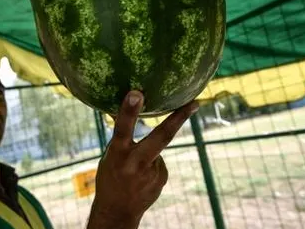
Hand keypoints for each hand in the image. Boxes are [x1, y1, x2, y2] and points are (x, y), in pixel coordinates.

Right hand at [87, 91, 199, 228]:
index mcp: (117, 153)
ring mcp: (152, 172)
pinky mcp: (162, 178)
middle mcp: (136, 162)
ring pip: (157, 149)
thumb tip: (124, 105)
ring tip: (134, 171)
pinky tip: (142, 178)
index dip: (129, 110)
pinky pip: (159, 162)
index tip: (137, 93)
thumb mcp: (109, 155)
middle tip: (194, 103)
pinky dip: (151, 165)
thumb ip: (120, 135)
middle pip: (161, 136)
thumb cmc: (110, 177)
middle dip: (179, 118)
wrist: (117, 212)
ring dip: (148, 153)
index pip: (122, 128)